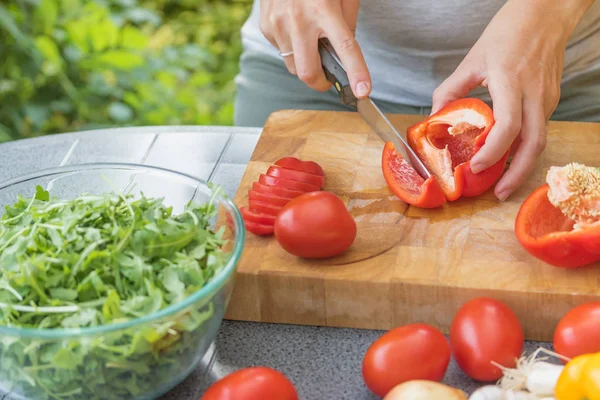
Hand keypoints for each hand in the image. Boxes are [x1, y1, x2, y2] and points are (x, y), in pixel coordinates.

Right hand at [259, 0, 371, 97]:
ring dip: (305, 62)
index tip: (362, 91)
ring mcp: (278, 24)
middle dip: (320, 82)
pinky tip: (295, 28)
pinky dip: (292, 48)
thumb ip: (346, 24)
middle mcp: (299, 19)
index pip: (344, 48)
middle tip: (329, 79)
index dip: (355, 72)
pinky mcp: (266, 26)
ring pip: (293, 66)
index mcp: (324, 9)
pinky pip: (282, 52)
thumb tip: (342, 55)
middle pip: (308, 72)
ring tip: (310, 39)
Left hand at [431, 0, 593, 200]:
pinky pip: (538, 130)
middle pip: (533, 143)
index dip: (494, 150)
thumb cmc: (507, 32)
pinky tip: (508, 158)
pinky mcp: (551, 100)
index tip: (477, 166)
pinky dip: (524, 148)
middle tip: (498, 193)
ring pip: (539, 140)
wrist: (545, 13)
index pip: (509, 125)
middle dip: (517, 174)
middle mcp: (534, 93)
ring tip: (503, 184)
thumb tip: (434, 118)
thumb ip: (450, 90)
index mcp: (510, 81)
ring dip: (522, 165)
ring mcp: (547, 98)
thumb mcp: (472, 60)